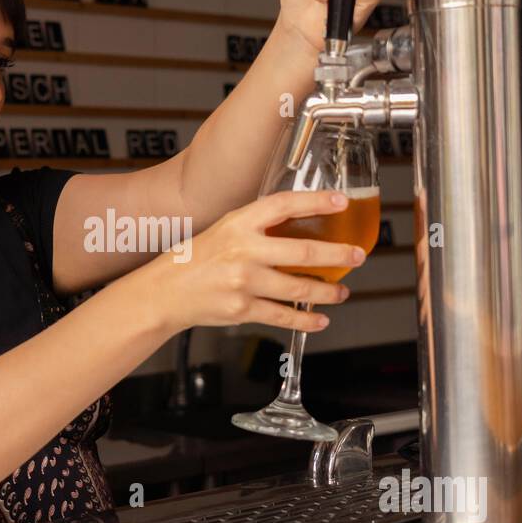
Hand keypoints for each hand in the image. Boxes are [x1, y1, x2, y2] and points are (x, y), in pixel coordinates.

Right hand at [148, 189, 366, 333]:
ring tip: (341, 292)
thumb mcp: (224, 230)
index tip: (342, 202)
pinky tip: (320, 319)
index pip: (284, 205)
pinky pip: (284, 316)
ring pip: (299, 288)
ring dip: (327, 291)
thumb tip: (299, 223)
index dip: (316, 202)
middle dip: (338, 255)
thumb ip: (257, 227)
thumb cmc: (195, 260)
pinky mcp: (242, 309)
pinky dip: (306, 320)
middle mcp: (243, 250)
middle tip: (357, 256)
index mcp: (238, 224)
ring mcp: (244, 282)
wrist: (164, 293)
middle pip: (303, 252)